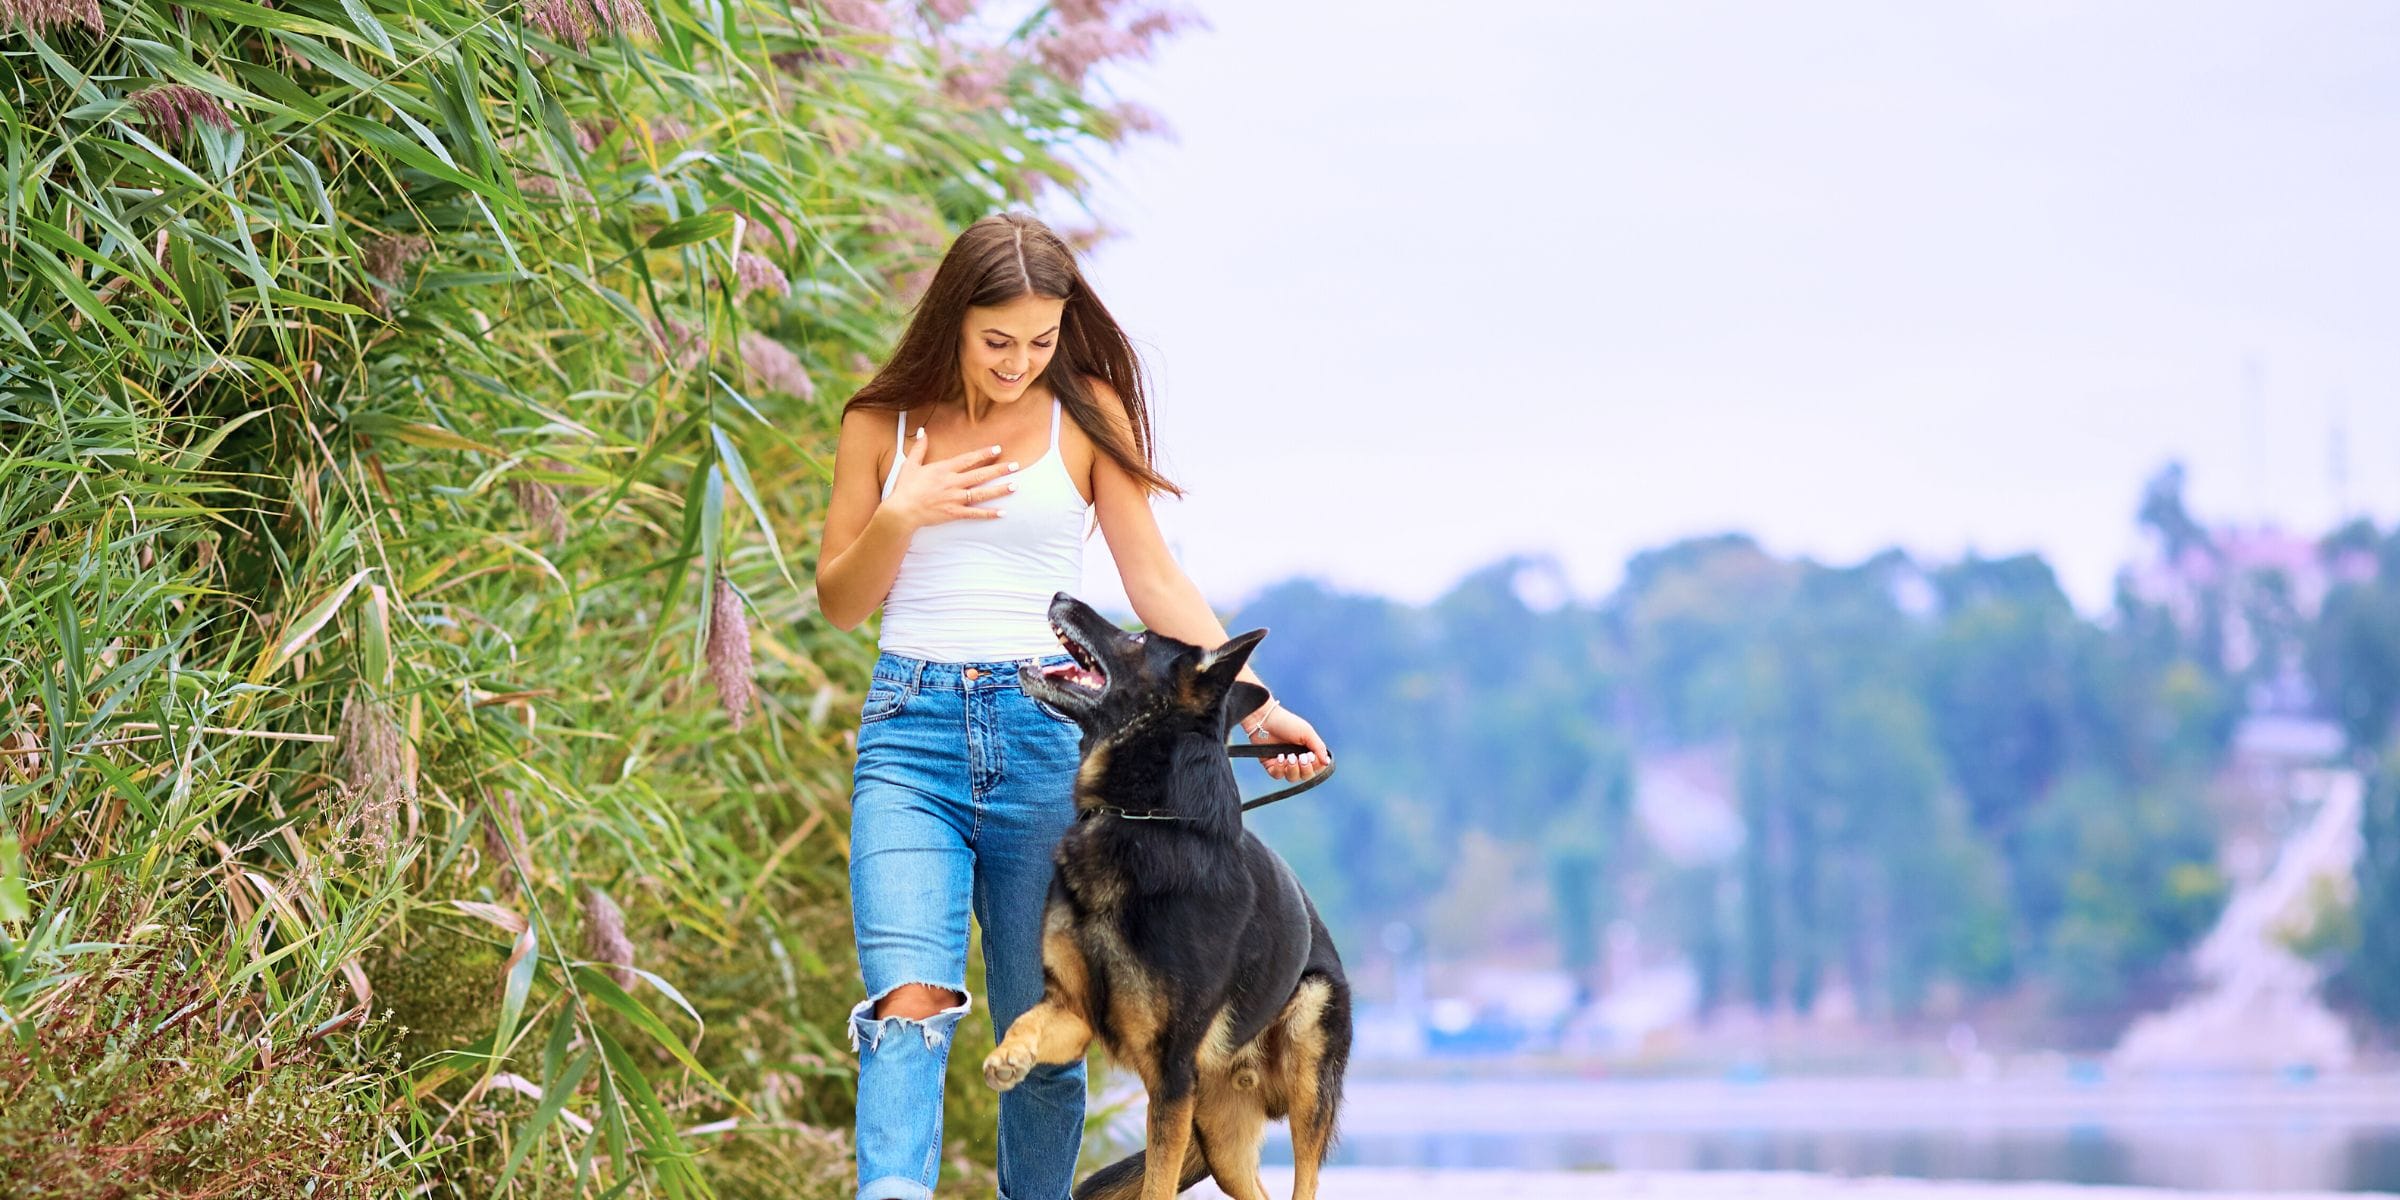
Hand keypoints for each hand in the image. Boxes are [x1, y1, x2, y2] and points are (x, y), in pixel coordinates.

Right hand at [884, 427, 1015, 529]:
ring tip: (1015, 485)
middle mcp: (952, 482)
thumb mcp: (910, 464)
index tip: (998, 448)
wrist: (901, 511)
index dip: (984, 453)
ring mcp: (954, 498)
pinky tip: (1003, 513)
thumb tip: (921, 430)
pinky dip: (989, 514)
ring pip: (982, 493)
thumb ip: (920, 447)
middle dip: (999, 469)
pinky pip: (975, 513)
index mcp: (943, 469)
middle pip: (980, 474)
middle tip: (1016, 465)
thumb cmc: (904, 488)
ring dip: (999, 489)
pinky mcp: (954, 513)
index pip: (968, 459)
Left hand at [1249, 704, 1330, 782]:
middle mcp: (1297, 760)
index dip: (1316, 766)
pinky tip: (1279, 757)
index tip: (1311, 756)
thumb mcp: (1307, 733)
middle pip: (1306, 776)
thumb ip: (1318, 748)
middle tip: (1301, 757)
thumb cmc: (1287, 723)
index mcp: (1308, 752)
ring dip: (1293, 769)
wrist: (1265, 719)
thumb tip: (1327, 762)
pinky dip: (1279, 769)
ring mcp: (1284, 764)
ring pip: (1292, 778)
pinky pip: (1278, 775)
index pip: (1317, 767)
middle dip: (1305, 769)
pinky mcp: (1271, 765)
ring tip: (1290, 757)